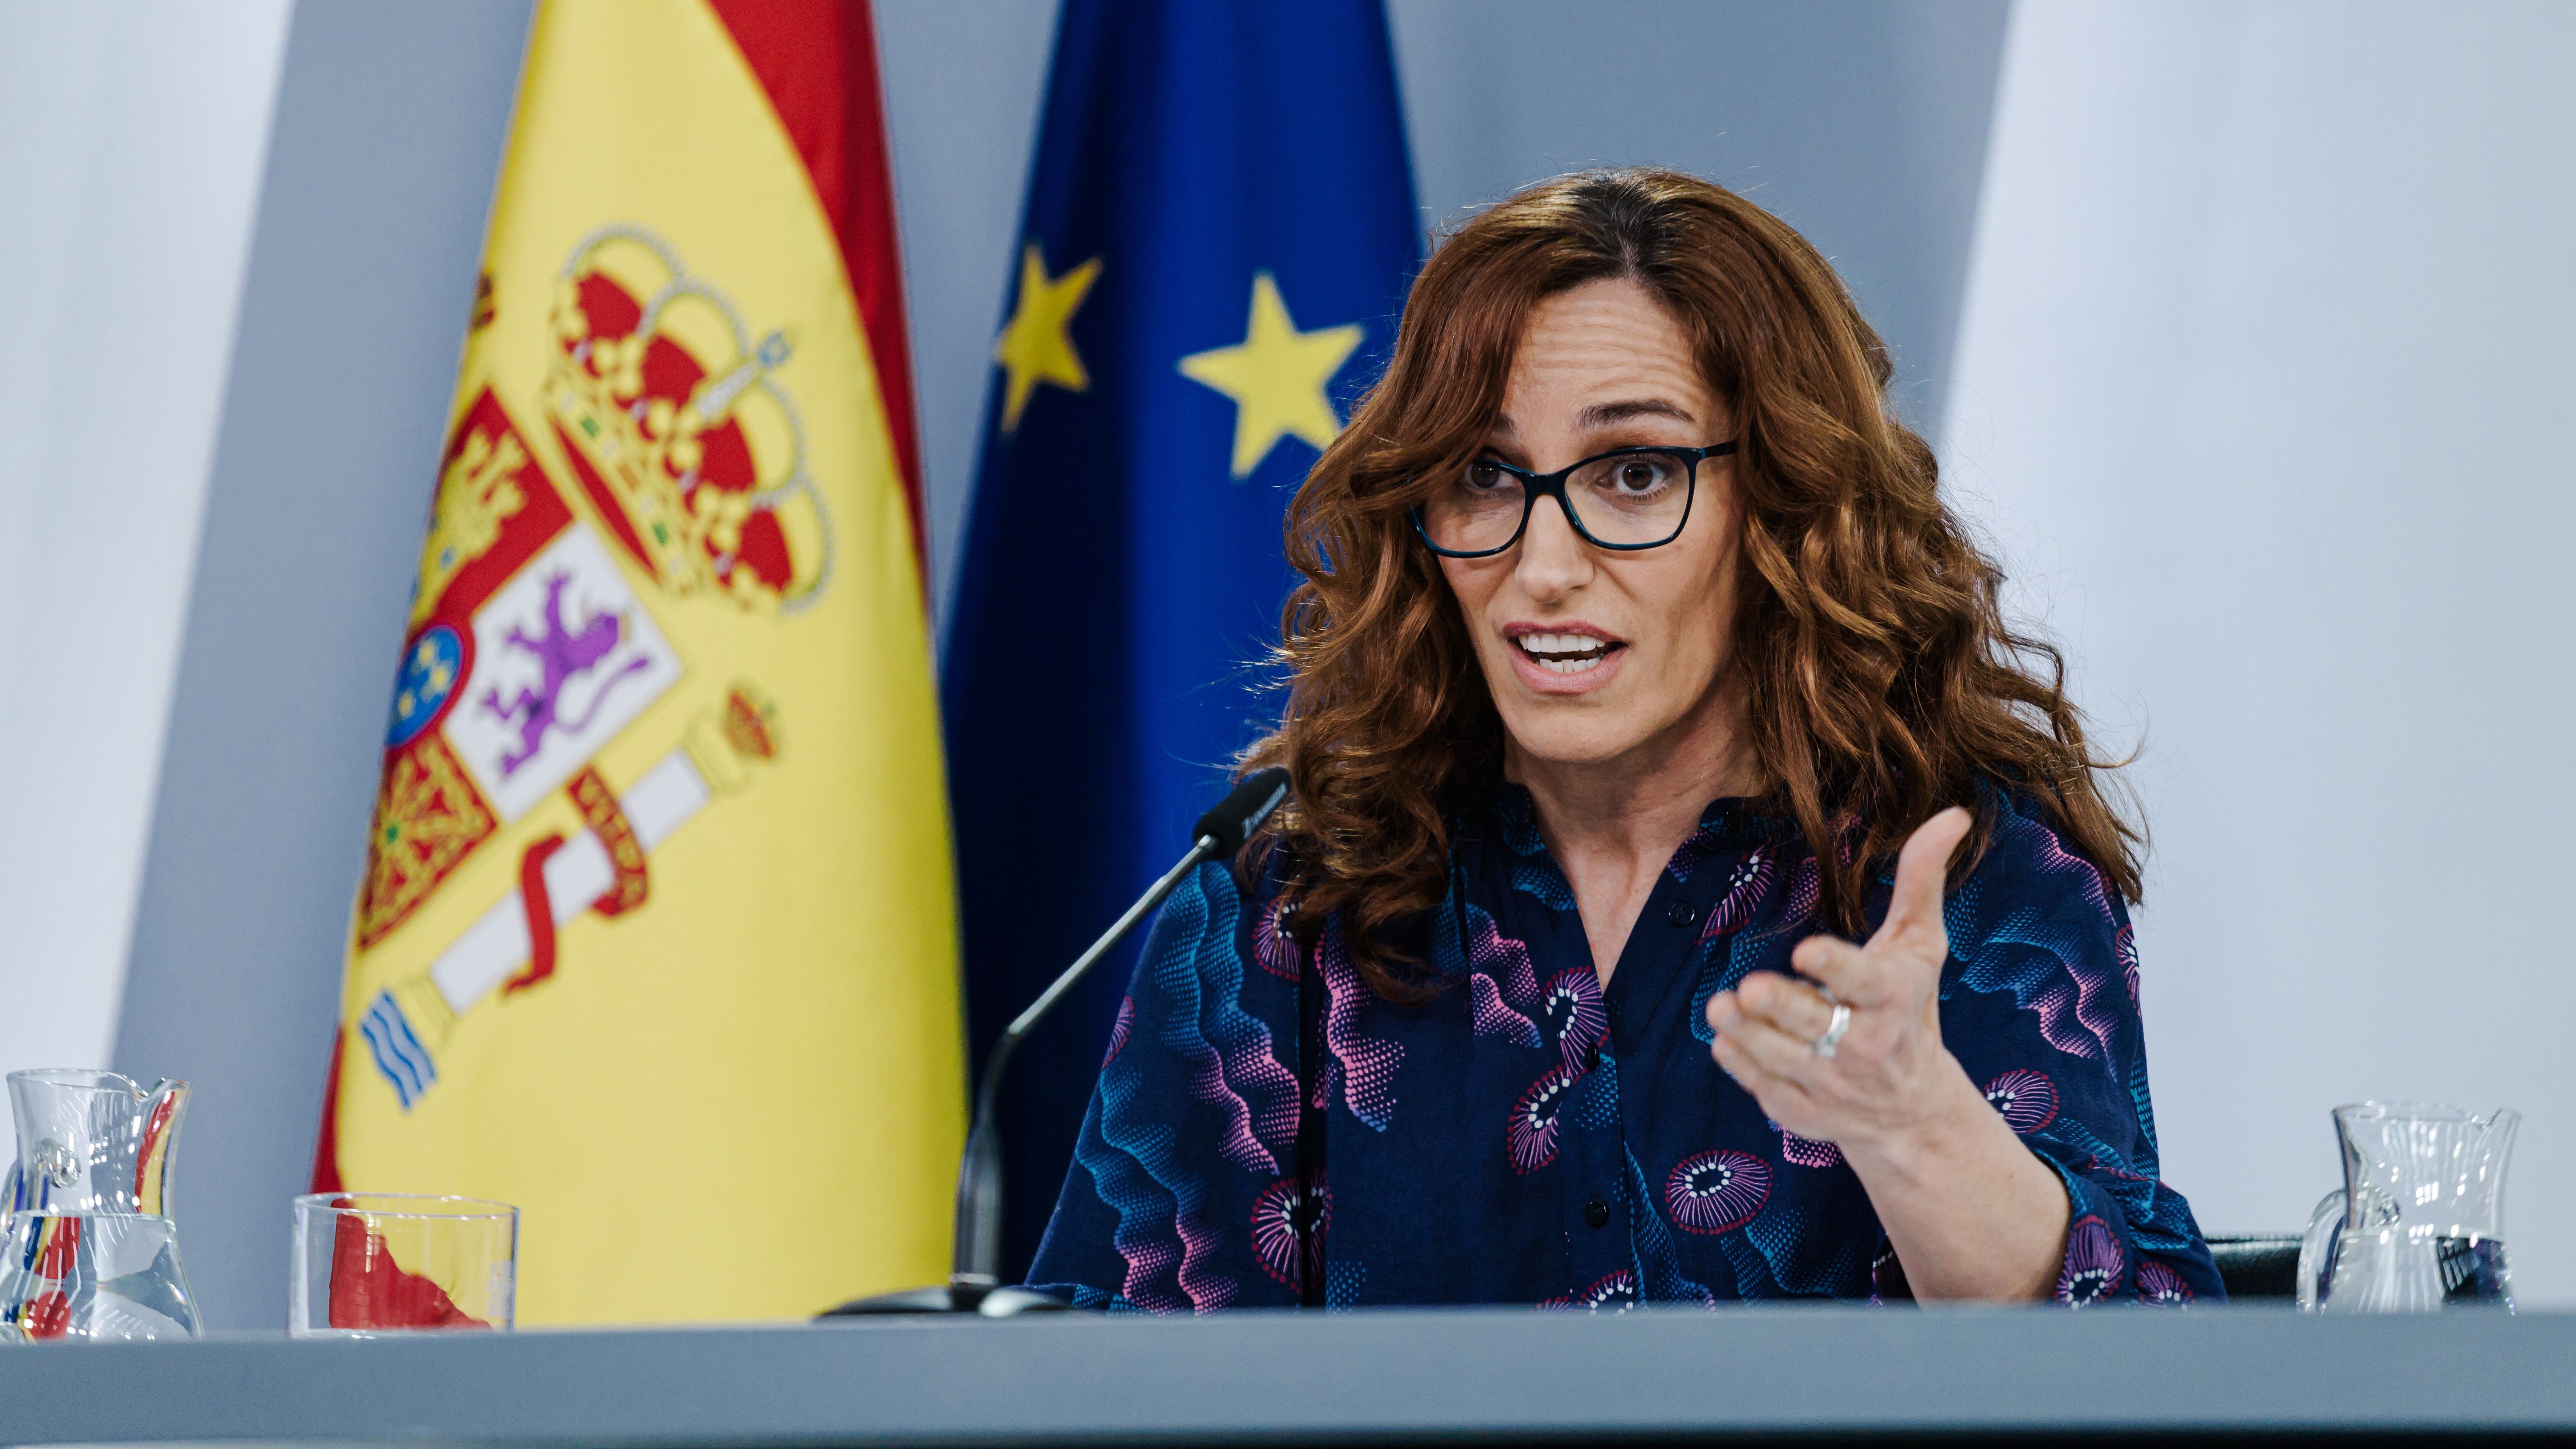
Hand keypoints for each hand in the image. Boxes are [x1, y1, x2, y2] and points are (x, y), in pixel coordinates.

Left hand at [1704, 806, 1977, 1154]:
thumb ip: (1923, 882)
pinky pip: (1764, 1089)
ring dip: (1747, 1033)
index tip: (1806, 951)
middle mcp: (1865, 1047)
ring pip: (1779, 1058)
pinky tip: (1727, 1040)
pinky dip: (1742, 1065)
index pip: (1863, 981)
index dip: (1835, 968)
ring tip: (1722, 1007)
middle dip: (1780, 1006)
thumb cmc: (1910, 1010)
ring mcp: (1832, 1085)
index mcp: (1892, 999)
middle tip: (1750, 988)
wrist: (1912, 1110)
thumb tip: (1954, 814)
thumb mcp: (1920, 947)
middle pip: (1814, 1023)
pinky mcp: (1804, 1113)